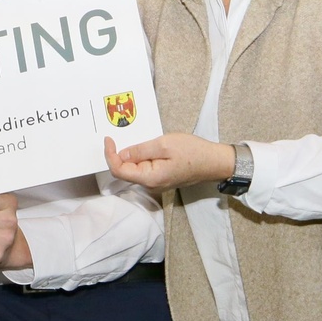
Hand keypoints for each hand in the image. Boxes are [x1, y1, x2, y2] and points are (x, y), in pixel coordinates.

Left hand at [105, 135, 235, 192]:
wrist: (213, 161)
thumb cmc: (192, 152)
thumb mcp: (164, 145)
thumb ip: (140, 150)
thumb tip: (121, 154)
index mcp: (149, 178)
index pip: (119, 170)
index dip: (110, 155)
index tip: (108, 139)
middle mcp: (150, 184)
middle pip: (124, 171)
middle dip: (117, 154)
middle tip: (116, 135)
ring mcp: (155, 182)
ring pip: (134, 169)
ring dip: (128, 155)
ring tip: (128, 137)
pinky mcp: (161, 177)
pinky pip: (143, 168)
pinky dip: (138, 157)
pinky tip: (141, 146)